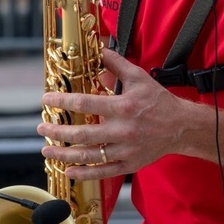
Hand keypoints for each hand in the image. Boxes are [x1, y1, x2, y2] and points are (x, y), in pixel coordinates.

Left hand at [38, 49, 189, 180]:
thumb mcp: (140, 78)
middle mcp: (123, 130)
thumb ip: (117, 65)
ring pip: (88, 155)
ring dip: (63, 154)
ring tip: (47, 150)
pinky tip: (68, 171)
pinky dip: (84, 174)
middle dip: (56, 132)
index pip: (84, 104)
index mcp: (123, 107)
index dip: (61, 102)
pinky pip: (103, 172)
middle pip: (80, 134)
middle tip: (41, 128)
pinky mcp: (130, 164)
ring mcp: (125, 149)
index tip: (46, 100)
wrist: (182, 126)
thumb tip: (99, 50)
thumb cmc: (159, 101)